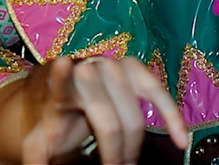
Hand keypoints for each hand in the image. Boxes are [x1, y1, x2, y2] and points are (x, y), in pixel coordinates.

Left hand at [18, 57, 187, 164]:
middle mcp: (88, 71)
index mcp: (60, 91)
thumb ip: (39, 159)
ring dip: (134, 142)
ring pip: (134, 110)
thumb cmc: (58, 128)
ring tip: (130, 162)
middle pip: (107, 118)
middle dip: (114, 151)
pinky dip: (172, 118)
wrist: (71, 105)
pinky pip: (159, 94)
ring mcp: (114, 66)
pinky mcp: (136, 69)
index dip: (62, 76)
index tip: (63, 64)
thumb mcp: (41, 146)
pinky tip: (180, 139)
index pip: (59, 85)